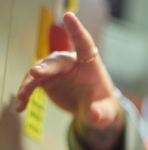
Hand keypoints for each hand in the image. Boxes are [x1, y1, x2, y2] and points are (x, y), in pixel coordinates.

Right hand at [17, 12, 124, 149]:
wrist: (93, 110)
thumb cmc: (102, 106)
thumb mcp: (105, 112)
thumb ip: (100, 113)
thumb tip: (95, 115)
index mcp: (90, 65)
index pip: (84, 44)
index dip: (76, 30)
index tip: (69, 16)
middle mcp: (72, 63)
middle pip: (57, 61)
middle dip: (46, 66)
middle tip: (35, 73)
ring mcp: (57, 71)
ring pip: (40, 70)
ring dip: (30, 82)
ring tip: (23, 96)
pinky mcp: (46, 80)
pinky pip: (33, 83)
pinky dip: (26, 92)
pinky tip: (21, 105)